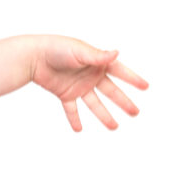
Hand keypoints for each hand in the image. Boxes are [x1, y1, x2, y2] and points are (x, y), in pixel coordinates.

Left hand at [30, 37, 147, 130]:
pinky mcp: (64, 93)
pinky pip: (71, 109)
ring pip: (94, 104)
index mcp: (97, 62)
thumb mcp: (80, 52)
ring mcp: (78, 86)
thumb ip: (98, 56)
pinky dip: (74, 119)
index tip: (145, 87)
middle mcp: (90, 75)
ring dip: (104, 115)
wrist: (33, 57)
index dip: (132, 78)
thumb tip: (116, 53)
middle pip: (111, 91)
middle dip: (123, 102)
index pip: (120, 71)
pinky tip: (79, 129)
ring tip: (114, 127)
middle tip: (136, 113)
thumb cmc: (56, 48)